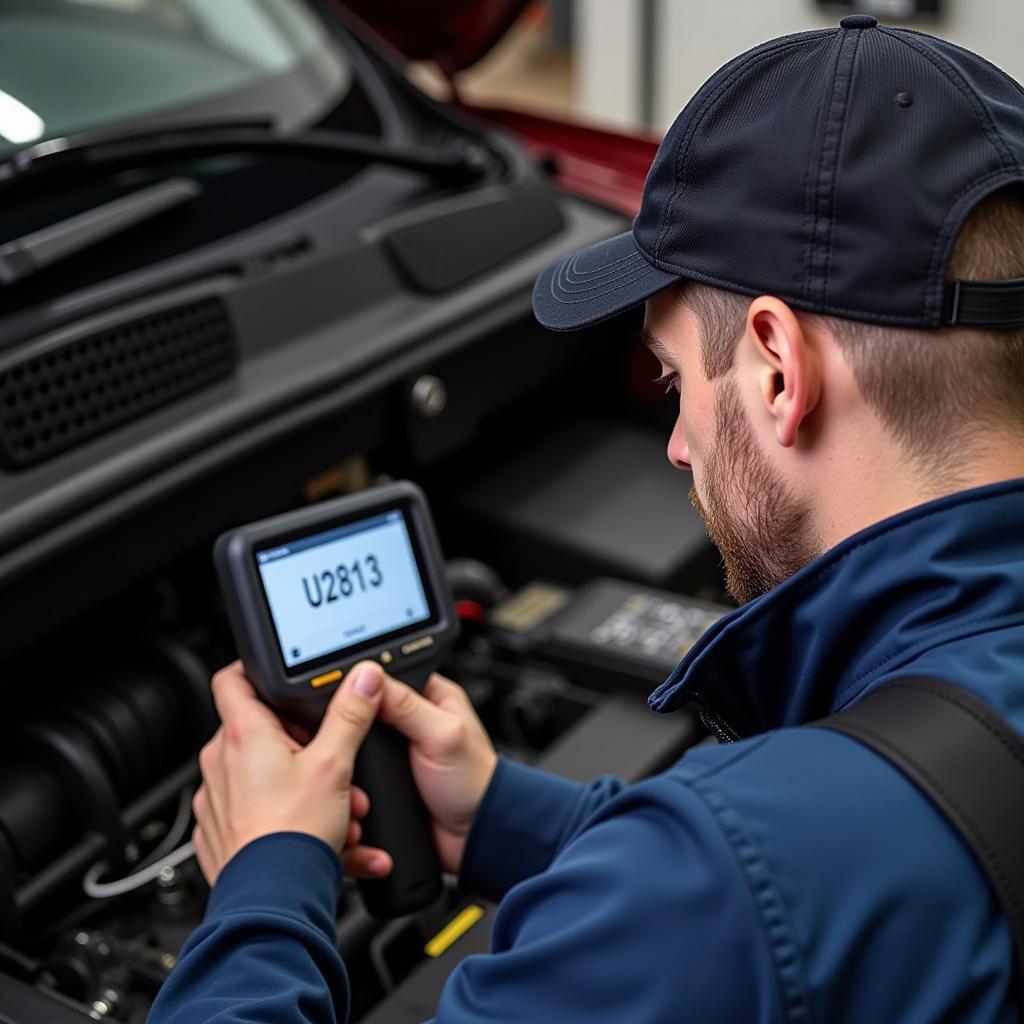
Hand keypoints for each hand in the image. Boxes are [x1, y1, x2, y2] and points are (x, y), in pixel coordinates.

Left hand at [191, 661, 383, 884]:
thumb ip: (350, 715)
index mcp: (242, 735)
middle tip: (337, 763)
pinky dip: (292, 820)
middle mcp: (220, 764)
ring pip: (266, 778)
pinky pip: (260, 815)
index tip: (279, 678)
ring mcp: (216, 801)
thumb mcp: (335, 764)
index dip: (255, 671)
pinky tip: (328, 839)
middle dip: (307, 747)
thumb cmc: (293, 835)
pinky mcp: (221, 835)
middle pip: (263, 732)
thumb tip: (361, 678)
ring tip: (342, 810)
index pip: (232, 678)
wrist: (273, 903)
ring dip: (306, 787)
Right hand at [341, 664, 496, 878]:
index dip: (363, 683)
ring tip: (346, 758)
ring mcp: (400, 749)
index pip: (387, 677)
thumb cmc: (475, 782)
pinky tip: (354, 779)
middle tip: (343, 732)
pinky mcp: (390, 776)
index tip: (343, 695)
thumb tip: (369, 678)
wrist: (473, 837)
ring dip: (352, 752)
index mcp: (431, 696)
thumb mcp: (442, 735)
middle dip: (354, 722)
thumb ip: (407, 705)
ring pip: (360, 740)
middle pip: (368, 709)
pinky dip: (356, 773)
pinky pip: (363, 768)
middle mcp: (414, 719)